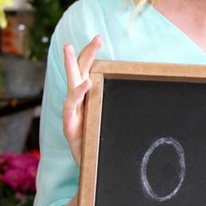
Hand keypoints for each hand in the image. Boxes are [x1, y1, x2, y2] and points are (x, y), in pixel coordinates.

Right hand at [62, 35, 102, 165]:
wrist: (92, 169)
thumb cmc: (100, 144)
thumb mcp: (109, 120)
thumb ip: (114, 105)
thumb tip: (136, 89)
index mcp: (87, 98)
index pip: (87, 71)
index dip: (90, 55)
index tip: (99, 37)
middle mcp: (77, 102)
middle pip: (78, 71)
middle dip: (85, 53)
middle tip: (96, 36)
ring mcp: (72, 113)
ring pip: (71, 83)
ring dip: (71, 65)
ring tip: (71, 48)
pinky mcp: (69, 125)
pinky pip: (72, 105)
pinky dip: (79, 93)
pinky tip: (87, 83)